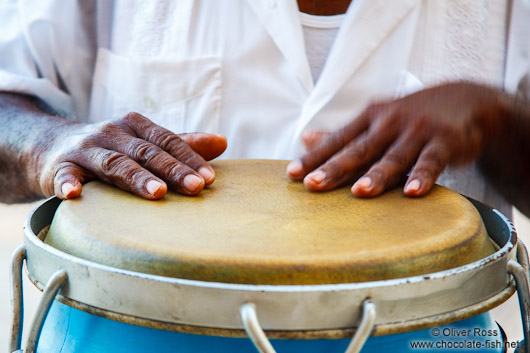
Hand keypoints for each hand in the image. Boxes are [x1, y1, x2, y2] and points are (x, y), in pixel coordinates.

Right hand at [37, 112, 226, 199]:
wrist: (55, 146)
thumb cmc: (113, 147)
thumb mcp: (145, 141)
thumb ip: (181, 144)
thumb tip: (222, 142)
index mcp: (136, 126)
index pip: (167, 141)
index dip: (189, 159)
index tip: (209, 179)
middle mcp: (113, 133)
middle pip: (147, 152)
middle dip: (172, 170)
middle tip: (195, 188)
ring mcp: (87, 149)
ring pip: (114, 163)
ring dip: (135, 178)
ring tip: (157, 193)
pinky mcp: (61, 166)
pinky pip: (65, 174)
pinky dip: (68, 183)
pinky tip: (74, 194)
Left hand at [287, 82, 505, 196]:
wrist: (464, 100)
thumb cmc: (410, 116)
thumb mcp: (375, 118)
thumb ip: (342, 132)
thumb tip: (306, 137)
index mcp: (369, 118)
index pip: (337, 140)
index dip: (314, 157)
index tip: (292, 174)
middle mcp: (389, 122)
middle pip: (358, 149)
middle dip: (334, 168)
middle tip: (312, 184)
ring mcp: (417, 131)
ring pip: (393, 157)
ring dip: (377, 175)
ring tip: (359, 192)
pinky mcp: (445, 141)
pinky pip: (432, 161)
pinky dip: (423, 176)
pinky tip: (413, 192)